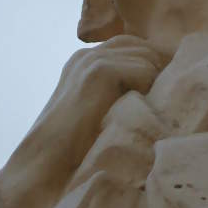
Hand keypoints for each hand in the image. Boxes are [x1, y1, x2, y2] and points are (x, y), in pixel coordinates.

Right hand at [2, 36, 164, 205]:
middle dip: (157, 69)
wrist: (46, 162)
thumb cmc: (75, 146)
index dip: (151, 64)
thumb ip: (117, 89)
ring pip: (146, 57)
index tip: (161, 89)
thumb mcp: (98, 108)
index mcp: (85, 61)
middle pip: (142, 46)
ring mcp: (91, 60)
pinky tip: (136, 111)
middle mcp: (87, 55)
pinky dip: (147, 89)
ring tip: (147, 108)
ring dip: (153, 82)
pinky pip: (143, 69)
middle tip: (161, 99)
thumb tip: (158, 82)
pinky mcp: (99, 71)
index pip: (132, 45)